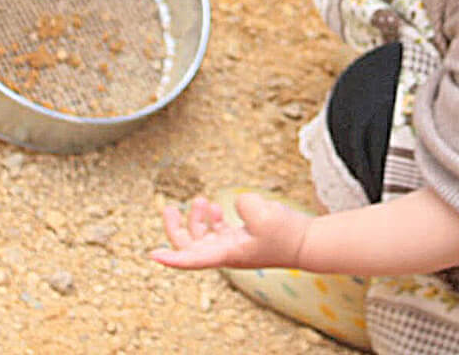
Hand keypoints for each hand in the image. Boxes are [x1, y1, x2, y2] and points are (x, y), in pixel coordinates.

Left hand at [150, 193, 311, 269]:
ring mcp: (233, 247)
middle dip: (175, 228)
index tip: (152, 255)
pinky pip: (216, 232)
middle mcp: (225, 253)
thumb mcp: (264, 214)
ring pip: (201, 238)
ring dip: (195, 220)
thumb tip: (236, 204)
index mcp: (226, 253)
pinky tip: (214, 207)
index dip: (171, 258)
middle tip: (168, 207)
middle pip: (189, 247)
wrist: (305, 243)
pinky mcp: (242, 239)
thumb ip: (243, 204)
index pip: (191, 259)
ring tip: (200, 200)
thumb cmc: (286, 233)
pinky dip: (210, 220)